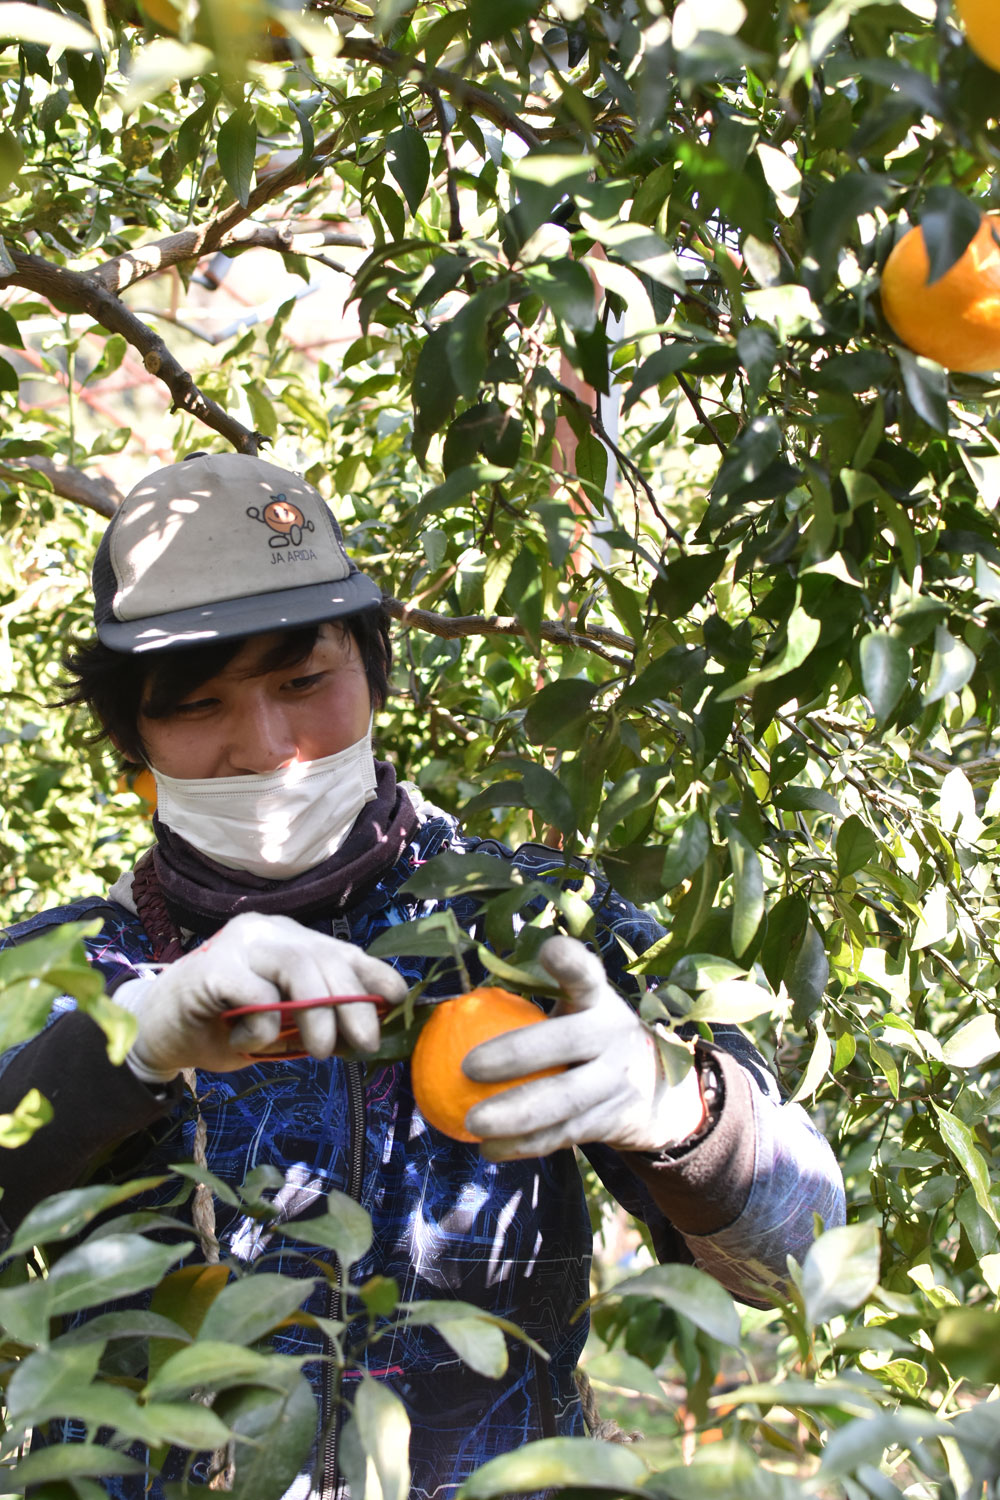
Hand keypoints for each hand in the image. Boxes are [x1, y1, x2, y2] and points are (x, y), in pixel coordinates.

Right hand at [113, 912, 407, 1082]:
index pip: (343, 951)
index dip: (373, 974)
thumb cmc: (225, 1027)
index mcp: (290, 940)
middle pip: (327, 958)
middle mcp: (269, 931)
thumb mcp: (282, 1025)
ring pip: (298, 966)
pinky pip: (256, 993)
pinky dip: (264, 1024)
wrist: (157, 1032)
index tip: (398, 1001)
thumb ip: (318, 1018)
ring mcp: (239, 944)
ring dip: (318, 1014)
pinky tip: (253, 1041)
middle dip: (354, 1003)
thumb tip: (369, 1030)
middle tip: (365, 1044)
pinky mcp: (211, 967)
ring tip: (320, 1050)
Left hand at [463, 935, 705, 1158]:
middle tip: (468, 1066)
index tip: (549, 951)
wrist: (658, 1092)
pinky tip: (488, 1149)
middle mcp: (613, 1035)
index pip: (587, 975)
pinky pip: (562, 1135)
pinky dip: (523, 1146)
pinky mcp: (610, 1121)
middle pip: (569, 1042)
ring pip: (565, 1100)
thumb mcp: (580, 1010)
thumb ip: (536, 1001)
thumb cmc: (591, 1038)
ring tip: (472, 1122)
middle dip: (519, 1053)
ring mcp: (616, 1081)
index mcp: (599, 1000)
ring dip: (516, 1115)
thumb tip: (456, 1003)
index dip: (570, 963)